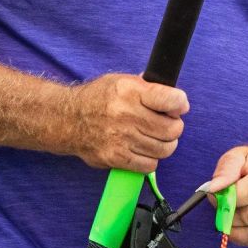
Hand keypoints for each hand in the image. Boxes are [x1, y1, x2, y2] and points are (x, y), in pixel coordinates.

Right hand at [64, 74, 186, 172]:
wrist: (67, 120)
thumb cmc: (98, 99)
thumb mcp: (123, 82)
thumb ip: (149, 88)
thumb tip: (176, 100)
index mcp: (130, 92)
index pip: (171, 100)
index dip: (180, 104)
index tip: (178, 107)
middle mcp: (125, 115)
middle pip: (172, 129)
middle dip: (174, 126)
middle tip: (167, 124)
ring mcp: (120, 139)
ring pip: (164, 149)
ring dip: (165, 144)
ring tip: (155, 138)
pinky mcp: (115, 158)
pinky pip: (149, 165)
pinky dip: (151, 159)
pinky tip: (143, 149)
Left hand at [199, 145, 247, 245]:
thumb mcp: (238, 157)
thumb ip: (225, 171)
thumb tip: (213, 189)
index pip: (243, 195)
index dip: (224, 199)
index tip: (216, 196)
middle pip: (247, 216)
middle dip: (228, 215)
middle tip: (223, 207)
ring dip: (234, 228)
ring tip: (231, 215)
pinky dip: (242, 236)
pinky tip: (240, 225)